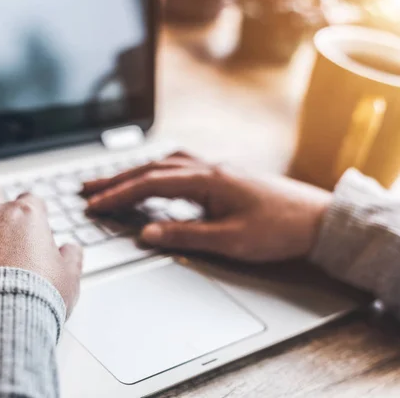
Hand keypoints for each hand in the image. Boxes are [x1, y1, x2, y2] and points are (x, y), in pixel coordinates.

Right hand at [84, 152, 331, 262]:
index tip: (93, 205)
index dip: (117, 196)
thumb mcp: (229, 240)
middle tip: (87, 189)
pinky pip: (181, 167)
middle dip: (116, 180)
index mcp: (206, 181)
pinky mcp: (224, 176)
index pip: (149, 185)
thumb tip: (145, 235)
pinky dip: (158, 171)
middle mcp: (207, 169)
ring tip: (112, 182)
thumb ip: (184, 235)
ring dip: (135, 173)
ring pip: (164, 165)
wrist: (319, 219)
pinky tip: (155, 178)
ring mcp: (216, 169)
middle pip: (151, 169)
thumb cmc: (279, 230)